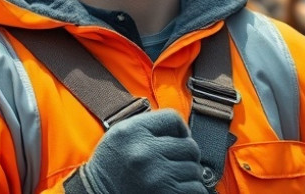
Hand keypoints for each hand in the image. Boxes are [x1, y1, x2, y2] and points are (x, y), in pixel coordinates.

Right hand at [71, 109, 207, 193]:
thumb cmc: (109, 167)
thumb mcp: (120, 135)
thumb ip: (147, 126)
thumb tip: (181, 129)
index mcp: (132, 131)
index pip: (173, 118)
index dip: (180, 129)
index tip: (176, 138)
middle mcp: (144, 152)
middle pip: (189, 145)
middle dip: (185, 155)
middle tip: (172, 162)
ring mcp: (156, 176)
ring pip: (194, 169)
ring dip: (187, 174)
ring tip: (170, 177)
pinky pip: (195, 189)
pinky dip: (189, 189)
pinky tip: (174, 187)